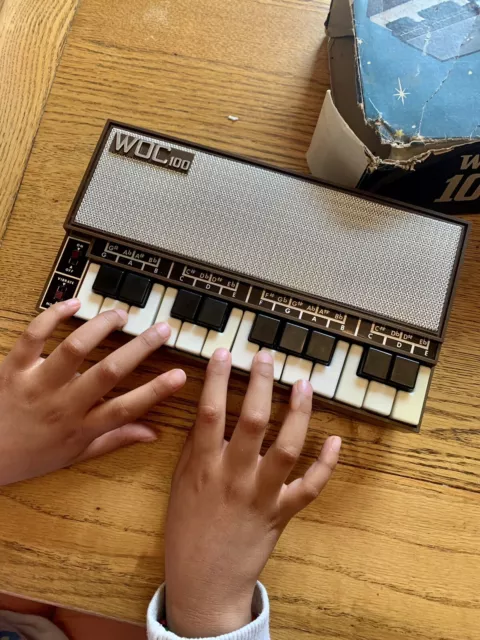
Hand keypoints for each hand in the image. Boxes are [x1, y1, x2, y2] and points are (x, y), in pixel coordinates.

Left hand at [0, 299, 185, 485]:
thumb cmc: (26, 457)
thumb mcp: (74, 456)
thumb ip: (113, 440)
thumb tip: (150, 433)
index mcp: (80, 428)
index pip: (127, 408)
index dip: (157, 391)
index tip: (180, 375)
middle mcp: (64, 404)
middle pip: (109, 372)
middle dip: (140, 348)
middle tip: (161, 330)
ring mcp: (38, 383)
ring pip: (76, 349)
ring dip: (102, 327)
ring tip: (122, 314)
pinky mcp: (14, 368)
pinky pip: (34, 336)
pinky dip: (53, 315)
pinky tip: (74, 303)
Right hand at [165, 348, 340, 636]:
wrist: (205, 580)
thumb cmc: (188, 531)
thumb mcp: (180, 485)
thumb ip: (195, 450)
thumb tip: (208, 415)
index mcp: (205, 467)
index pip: (210, 413)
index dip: (217, 379)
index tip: (224, 352)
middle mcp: (235, 476)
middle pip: (253, 421)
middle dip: (261, 383)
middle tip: (268, 357)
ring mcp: (263, 493)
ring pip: (287, 447)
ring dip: (298, 413)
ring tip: (303, 384)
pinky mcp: (283, 511)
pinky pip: (311, 486)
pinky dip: (327, 464)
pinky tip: (336, 440)